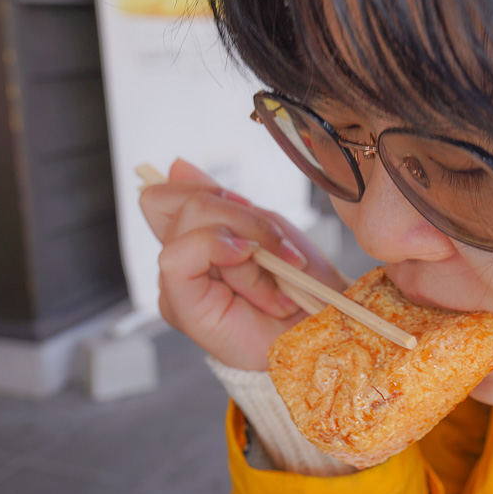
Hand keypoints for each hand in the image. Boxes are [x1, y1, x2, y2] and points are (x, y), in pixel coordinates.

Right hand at [139, 159, 347, 369]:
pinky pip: (180, 256)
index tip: (254, 211)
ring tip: (277, 280)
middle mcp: (181, 261)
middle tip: (279, 249)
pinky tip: (254, 272)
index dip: (210, 191)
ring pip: (190, 220)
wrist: (325, 328)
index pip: (167, 194)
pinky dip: (225, 253)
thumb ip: (220, 203)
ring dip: (248, 243)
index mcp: (197, 240)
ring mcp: (176, 284)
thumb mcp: (266, 228)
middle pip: (176, 200)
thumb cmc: (303, 286)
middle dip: (240, 216)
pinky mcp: (180, 306)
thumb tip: (176, 164)